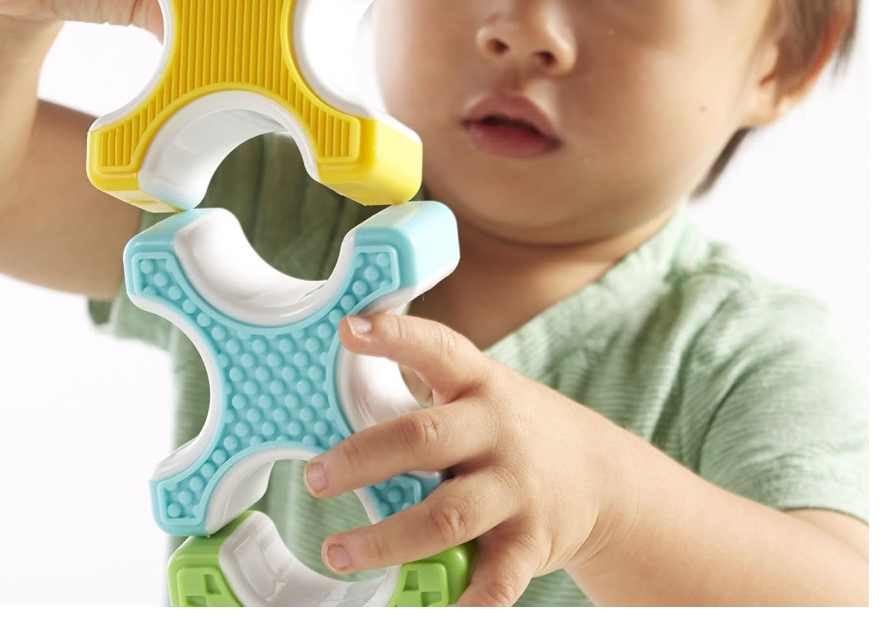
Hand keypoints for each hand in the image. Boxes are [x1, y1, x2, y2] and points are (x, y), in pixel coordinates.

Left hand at [303, 313, 633, 605]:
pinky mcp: (530, 542)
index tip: (350, 329)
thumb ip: (426, 390)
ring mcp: (515, 488)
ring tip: (339, 552)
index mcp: (478, 384)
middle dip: (363, 458)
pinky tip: (434, 609)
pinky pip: (495, 579)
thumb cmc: (515, 429)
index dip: (394, 336)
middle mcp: (496, 431)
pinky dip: (464, 601)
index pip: (436, 348)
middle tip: (314, 477)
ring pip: (446, 515)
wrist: (602, 475)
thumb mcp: (480, 392)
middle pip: (424, 438)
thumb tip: (345, 381)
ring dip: (386, 539)